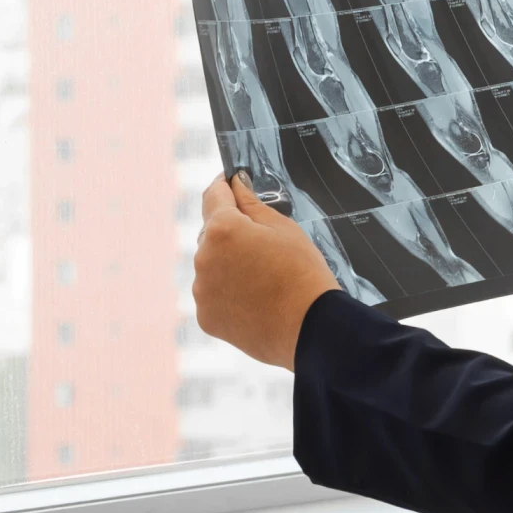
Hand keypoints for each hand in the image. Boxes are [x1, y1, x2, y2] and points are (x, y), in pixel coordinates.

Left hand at [193, 175, 340, 368]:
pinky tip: (254, 298)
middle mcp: (203, 257)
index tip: (231, 183)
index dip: (224, 186)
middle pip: (211, 233)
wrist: (311, 329)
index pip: (213, 194)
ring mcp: (201, 290)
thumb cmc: (303, 275)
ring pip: (211, 265)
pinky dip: (227, 292)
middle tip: (263, 243)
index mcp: (222, 229)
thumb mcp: (283, 228)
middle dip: (230, 232)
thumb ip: (251, 203)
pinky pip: (212, 294)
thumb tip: (235, 183)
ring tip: (262, 277)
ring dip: (228, 264)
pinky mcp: (205, 317)